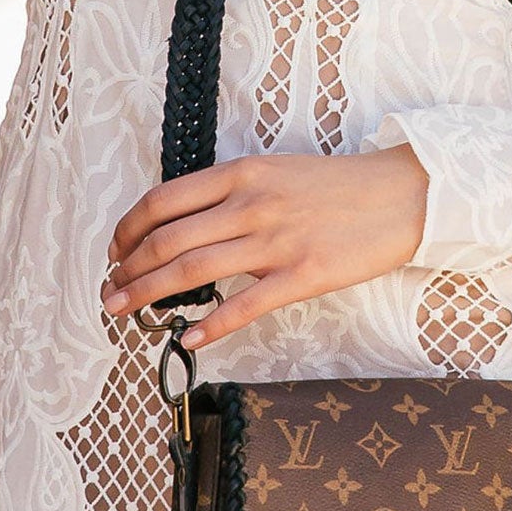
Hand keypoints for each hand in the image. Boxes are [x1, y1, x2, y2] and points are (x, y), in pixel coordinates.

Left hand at [104, 147, 429, 349]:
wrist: (403, 194)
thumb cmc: (339, 186)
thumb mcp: (277, 172)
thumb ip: (233, 194)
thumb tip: (186, 224)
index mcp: (241, 174)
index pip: (162, 202)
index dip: (128, 230)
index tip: (115, 251)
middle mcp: (251, 205)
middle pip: (167, 241)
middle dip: (127, 270)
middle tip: (109, 291)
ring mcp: (276, 241)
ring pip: (193, 272)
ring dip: (148, 295)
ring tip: (123, 311)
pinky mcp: (303, 276)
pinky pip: (244, 306)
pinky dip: (210, 325)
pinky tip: (188, 338)